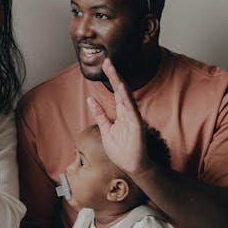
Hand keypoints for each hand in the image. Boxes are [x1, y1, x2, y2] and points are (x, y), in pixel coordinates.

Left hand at [86, 57, 148, 177]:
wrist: (132, 166)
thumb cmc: (121, 149)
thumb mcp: (105, 129)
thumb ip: (100, 114)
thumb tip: (90, 99)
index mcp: (122, 112)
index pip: (116, 91)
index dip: (111, 77)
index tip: (105, 64)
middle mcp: (128, 112)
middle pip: (121, 89)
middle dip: (114, 75)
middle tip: (107, 61)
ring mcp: (133, 118)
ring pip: (126, 96)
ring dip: (120, 83)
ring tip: (113, 70)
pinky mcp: (137, 126)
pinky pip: (132, 110)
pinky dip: (127, 99)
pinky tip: (122, 89)